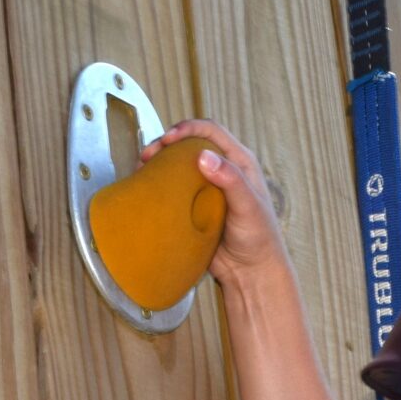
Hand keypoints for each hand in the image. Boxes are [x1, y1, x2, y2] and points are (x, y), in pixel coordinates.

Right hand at [144, 118, 289, 293]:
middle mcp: (222, 169)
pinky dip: (158, 183)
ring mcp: (206, 187)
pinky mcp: (193, 204)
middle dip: (166, 143)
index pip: (211, 131)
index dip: (188, 128)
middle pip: (190, 143)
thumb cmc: (259, 239)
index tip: (168, 139)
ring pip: (178, 164)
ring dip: (159, 162)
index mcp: (239, 162)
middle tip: (147, 155)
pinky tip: (146, 187)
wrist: (250, 272)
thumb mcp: (248, 207)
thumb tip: (203, 156)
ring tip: (141, 168)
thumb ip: (231, 180)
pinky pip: (173, 187)